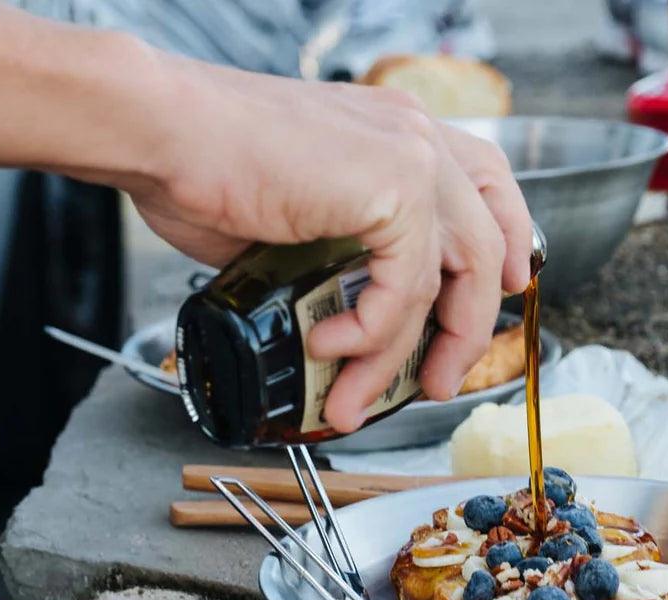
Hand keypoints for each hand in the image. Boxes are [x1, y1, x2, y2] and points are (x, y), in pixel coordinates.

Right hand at [132, 67, 532, 430]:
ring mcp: (409, 156)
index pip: (488, 186)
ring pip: (446, 280)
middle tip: (438, 383)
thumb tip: (354, 316)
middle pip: (483, 247)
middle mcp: (415, 137)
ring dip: (400, 356)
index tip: (502, 295)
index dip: (507, 245)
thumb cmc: (210, 170)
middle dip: (466, 330)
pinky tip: (329, 346)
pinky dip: (370, 333)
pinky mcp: (391, 185)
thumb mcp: (302, 215)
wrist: (161, 133)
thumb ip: (347, 253)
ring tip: (355, 398)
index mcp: (400, 134)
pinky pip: (404, 288)